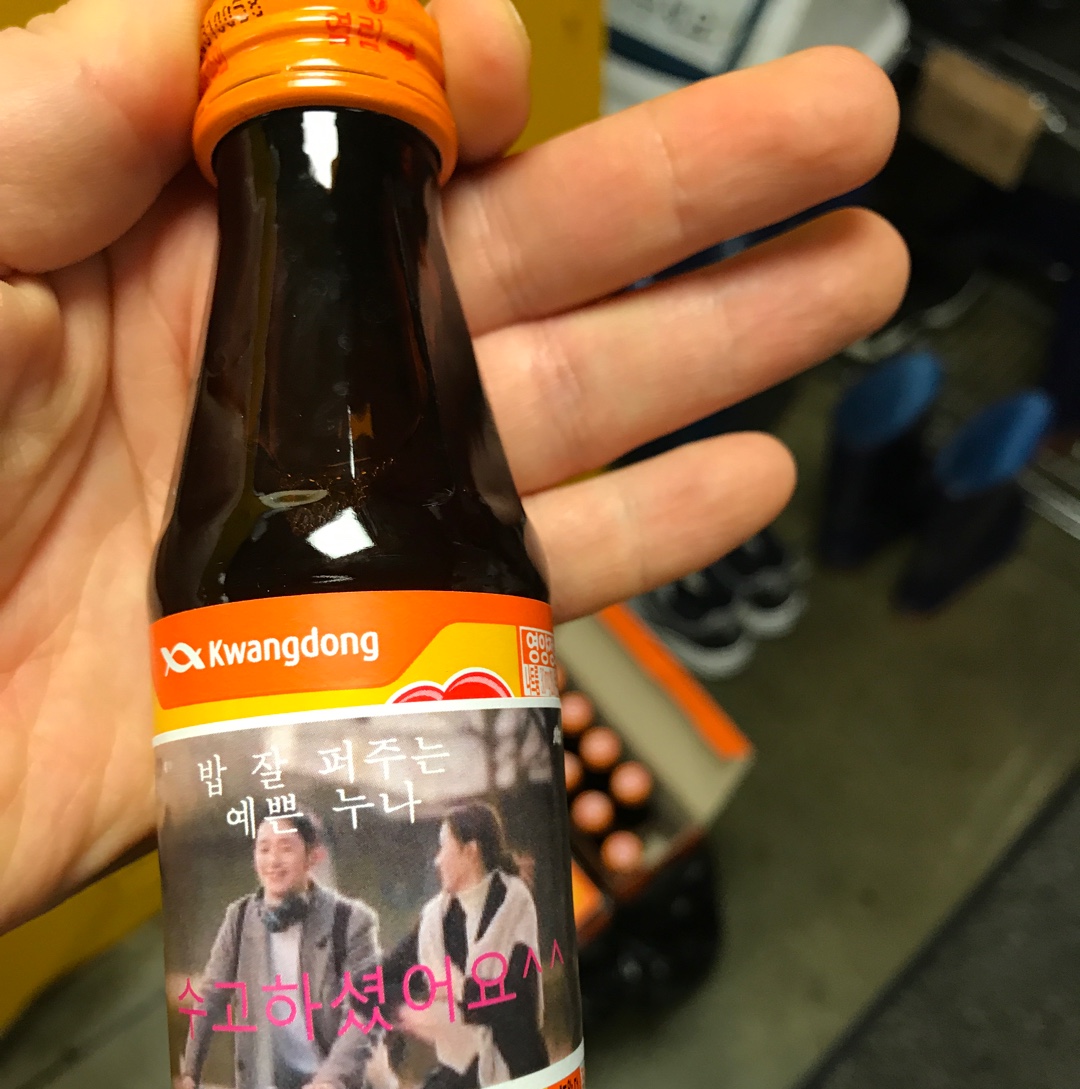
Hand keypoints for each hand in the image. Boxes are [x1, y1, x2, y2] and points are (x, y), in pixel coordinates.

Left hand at [0, 0, 904, 931]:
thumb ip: (49, 128)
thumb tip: (214, 13)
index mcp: (170, 257)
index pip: (357, 139)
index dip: (452, 83)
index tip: (508, 77)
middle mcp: (285, 379)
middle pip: (516, 258)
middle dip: (687, 190)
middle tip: (838, 127)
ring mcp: (340, 518)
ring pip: (560, 411)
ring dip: (713, 346)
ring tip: (851, 276)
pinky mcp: (365, 653)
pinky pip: (531, 584)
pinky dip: (641, 534)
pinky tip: (746, 479)